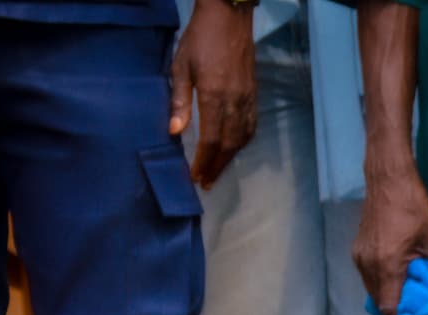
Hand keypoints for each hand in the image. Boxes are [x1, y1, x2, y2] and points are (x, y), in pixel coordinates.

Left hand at [169, 0, 257, 188]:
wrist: (229, 18)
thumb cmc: (199, 38)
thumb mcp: (181, 66)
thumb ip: (179, 101)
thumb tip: (174, 132)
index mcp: (214, 96)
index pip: (210, 139)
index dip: (203, 161)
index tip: (195, 177)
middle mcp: (234, 103)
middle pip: (228, 145)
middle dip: (217, 166)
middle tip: (207, 183)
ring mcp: (247, 100)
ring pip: (242, 139)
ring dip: (230, 158)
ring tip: (218, 171)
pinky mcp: (253, 95)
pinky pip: (251, 127)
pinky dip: (243, 143)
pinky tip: (235, 148)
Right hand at [354, 163, 427, 314]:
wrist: (388, 178)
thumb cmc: (414, 206)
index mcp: (387, 264)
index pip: (390, 308)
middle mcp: (367, 264)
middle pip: (380, 303)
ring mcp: (359, 257)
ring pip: (373, 291)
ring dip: (389, 300)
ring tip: (410, 306)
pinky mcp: (358, 250)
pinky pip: (369, 278)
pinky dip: (383, 286)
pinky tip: (398, 284)